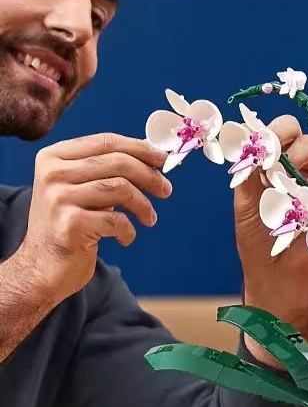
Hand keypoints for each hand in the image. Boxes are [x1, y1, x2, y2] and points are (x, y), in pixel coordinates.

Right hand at [19, 133, 170, 304]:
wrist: (42, 265)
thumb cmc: (70, 224)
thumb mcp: (80, 189)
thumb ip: (106, 170)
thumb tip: (153, 156)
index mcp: (54, 157)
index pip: (106, 141)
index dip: (140, 148)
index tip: (163, 159)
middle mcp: (53, 174)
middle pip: (118, 162)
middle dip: (150, 176)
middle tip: (166, 190)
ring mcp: (58, 198)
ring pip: (121, 188)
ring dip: (144, 205)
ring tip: (149, 218)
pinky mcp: (69, 224)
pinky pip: (116, 220)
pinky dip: (129, 230)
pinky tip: (126, 238)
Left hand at [233, 116, 307, 367]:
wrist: (288, 300)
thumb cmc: (263, 261)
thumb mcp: (250, 215)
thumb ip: (253, 178)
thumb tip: (259, 145)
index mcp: (264, 177)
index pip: (277, 136)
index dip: (284, 131)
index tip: (289, 138)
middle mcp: (290, 182)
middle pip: (307, 146)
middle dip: (306, 156)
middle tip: (302, 179)